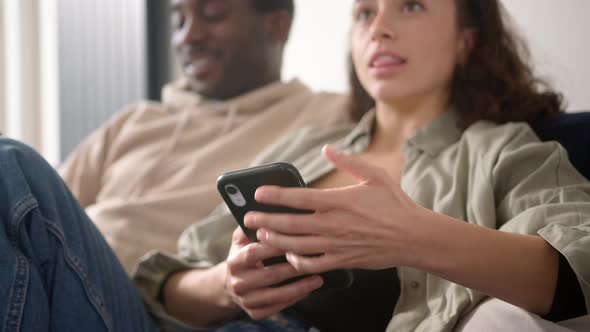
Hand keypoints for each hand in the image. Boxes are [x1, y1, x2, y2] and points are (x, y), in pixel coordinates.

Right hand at [224, 227, 323, 319]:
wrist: (229, 285)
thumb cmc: (243, 255)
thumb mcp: (240, 240)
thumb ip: (251, 226)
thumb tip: (265, 210)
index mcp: (234, 261)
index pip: (254, 252)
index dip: (274, 246)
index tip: (295, 238)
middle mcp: (238, 282)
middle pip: (270, 275)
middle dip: (294, 267)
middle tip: (315, 259)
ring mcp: (246, 300)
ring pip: (276, 295)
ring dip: (300, 286)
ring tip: (319, 278)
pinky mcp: (254, 313)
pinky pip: (278, 307)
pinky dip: (294, 299)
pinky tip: (308, 290)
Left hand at [244, 145, 430, 273]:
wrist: (414, 237)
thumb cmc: (396, 204)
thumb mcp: (375, 175)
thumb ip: (349, 162)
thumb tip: (326, 149)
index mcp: (339, 201)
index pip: (299, 198)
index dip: (275, 195)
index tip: (258, 194)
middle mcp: (333, 224)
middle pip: (291, 224)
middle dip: (266, 221)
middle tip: (248, 219)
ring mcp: (337, 245)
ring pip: (297, 245)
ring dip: (275, 241)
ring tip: (261, 236)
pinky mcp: (342, 261)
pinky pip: (313, 264)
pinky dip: (297, 261)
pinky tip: (289, 256)